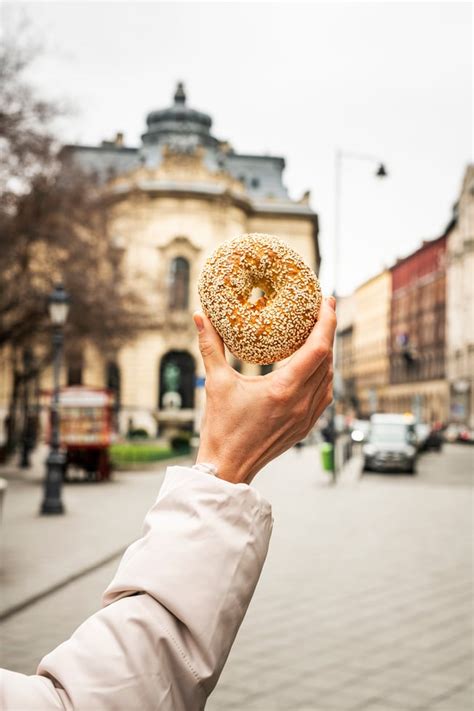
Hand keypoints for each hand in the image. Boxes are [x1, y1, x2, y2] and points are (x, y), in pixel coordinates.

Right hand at [193, 297, 336, 483]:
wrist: (228, 467)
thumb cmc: (221, 428)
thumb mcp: (215, 382)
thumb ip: (210, 346)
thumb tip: (200, 316)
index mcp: (284, 389)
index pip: (318, 348)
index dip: (327, 321)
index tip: (326, 300)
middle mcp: (302, 403)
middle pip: (328, 359)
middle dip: (328, 331)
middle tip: (323, 308)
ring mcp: (307, 417)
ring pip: (330, 378)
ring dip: (327, 354)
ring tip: (319, 333)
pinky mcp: (306, 426)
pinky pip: (325, 395)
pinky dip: (324, 376)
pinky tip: (314, 366)